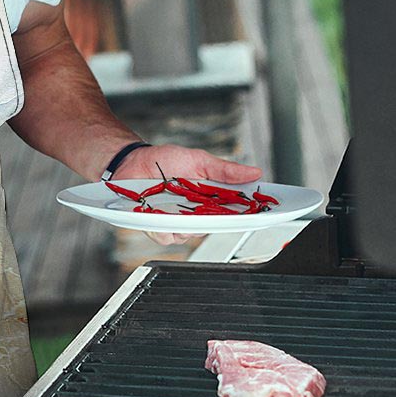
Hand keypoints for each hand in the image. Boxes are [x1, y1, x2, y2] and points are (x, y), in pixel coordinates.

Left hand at [114, 144, 262, 246]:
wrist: (133, 162)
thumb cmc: (165, 160)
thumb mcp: (199, 160)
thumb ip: (225, 170)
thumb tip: (254, 172)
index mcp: (210, 199)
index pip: (235, 212)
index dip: (249, 215)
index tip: (262, 213)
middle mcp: (196, 214)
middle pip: (214, 227)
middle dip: (216, 219)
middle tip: (210, 206)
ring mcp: (176, 222)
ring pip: (190, 235)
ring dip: (185, 222)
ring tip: (176, 203)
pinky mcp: (157, 227)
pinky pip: (166, 236)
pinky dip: (163, 226)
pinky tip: (158, 212)